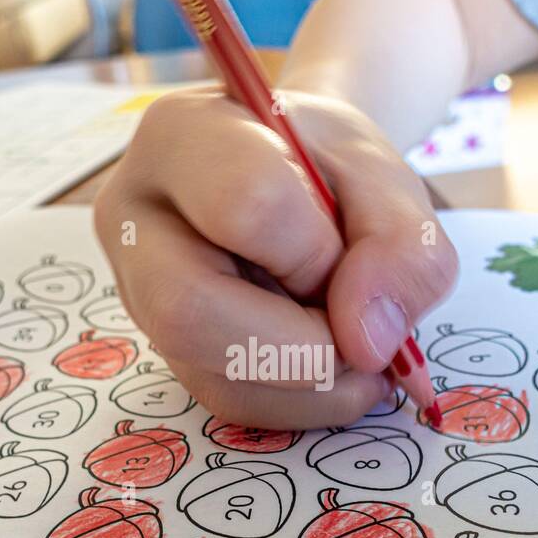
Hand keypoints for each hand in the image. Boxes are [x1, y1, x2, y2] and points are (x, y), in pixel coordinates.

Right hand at [93, 88, 456, 428]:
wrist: (299, 176)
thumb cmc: (329, 165)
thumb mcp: (386, 176)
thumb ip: (402, 245)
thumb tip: (368, 342)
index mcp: (181, 135)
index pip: (244, 203)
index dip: (318, 250)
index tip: (349, 249)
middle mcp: (135, 218)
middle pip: (188, 309)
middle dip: (302, 344)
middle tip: (360, 333)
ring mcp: (139, 293)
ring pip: (210, 375)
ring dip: (312, 383)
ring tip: (358, 347)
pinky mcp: (168, 350)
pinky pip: (230, 403)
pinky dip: (302, 401)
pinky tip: (335, 366)